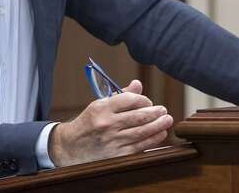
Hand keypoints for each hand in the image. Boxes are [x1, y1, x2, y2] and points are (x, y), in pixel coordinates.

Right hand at [48, 79, 173, 166]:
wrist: (70, 147)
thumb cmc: (88, 122)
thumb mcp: (99, 104)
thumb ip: (120, 95)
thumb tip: (138, 84)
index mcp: (102, 108)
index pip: (130, 100)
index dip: (143, 99)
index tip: (148, 102)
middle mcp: (107, 124)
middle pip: (138, 117)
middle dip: (155, 112)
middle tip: (163, 110)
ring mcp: (112, 141)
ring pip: (142, 132)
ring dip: (158, 125)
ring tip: (167, 120)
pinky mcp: (116, 154)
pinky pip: (139, 146)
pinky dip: (152, 139)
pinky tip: (160, 134)